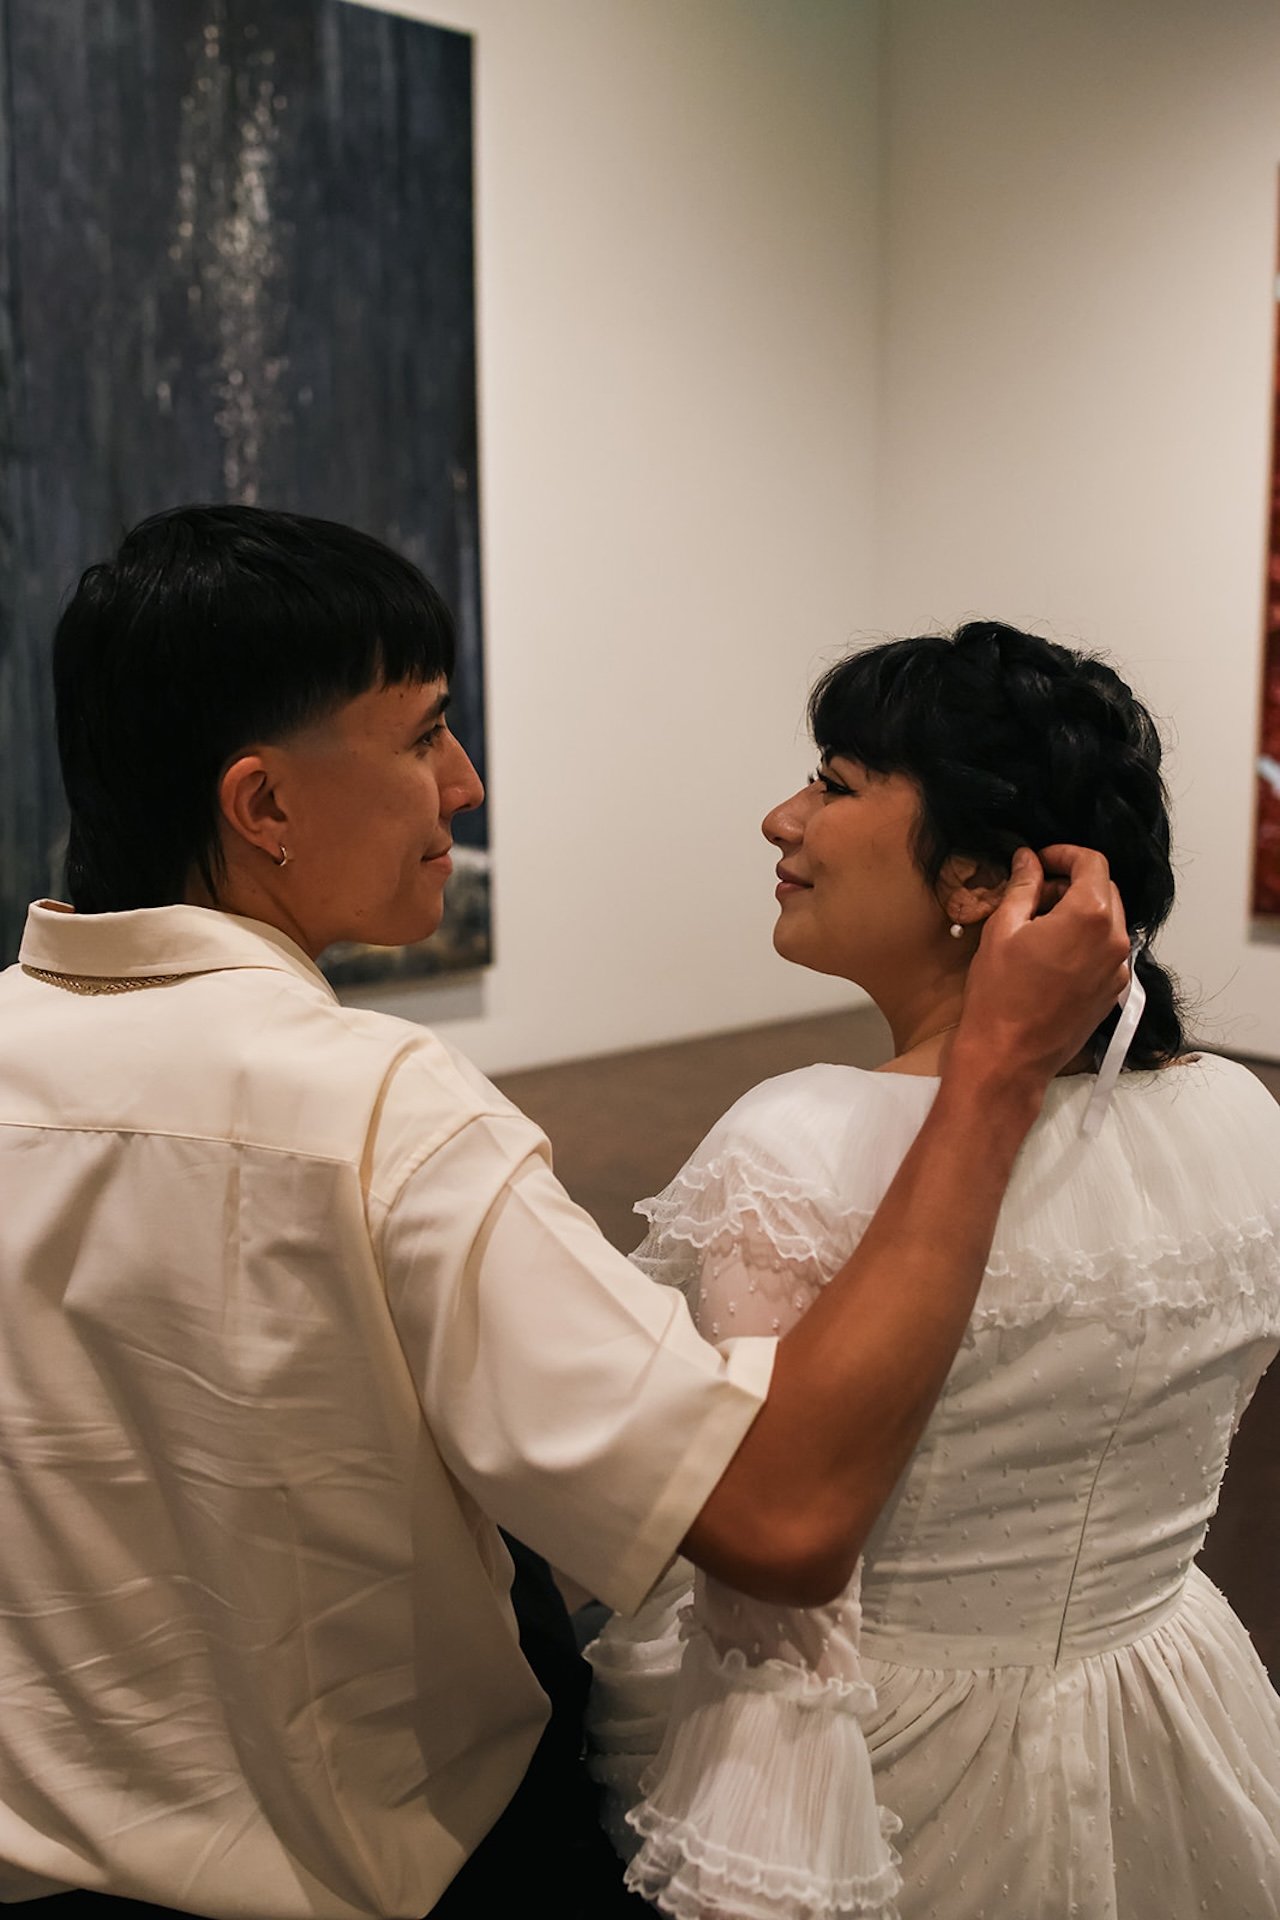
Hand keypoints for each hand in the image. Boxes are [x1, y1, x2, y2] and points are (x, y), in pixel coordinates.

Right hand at [952, 845, 1130, 1085]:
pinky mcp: (1113, 992)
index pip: (1093, 863)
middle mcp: (1114, 939)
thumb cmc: (999, 994)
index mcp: (1090, 915)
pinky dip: (1085, 941)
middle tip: (1033, 896)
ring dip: (1079, 912)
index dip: (1065, 854)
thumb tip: (1028, 860)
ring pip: (1107, 921)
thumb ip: (1023, 887)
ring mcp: (1118, 969)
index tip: (1040, 861)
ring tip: (1039, 928)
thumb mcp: (1003, 929)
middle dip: (1071, 883)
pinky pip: (1106, 951)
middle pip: (1104, 890)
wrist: (1008, 1056)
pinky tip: (1051, 956)